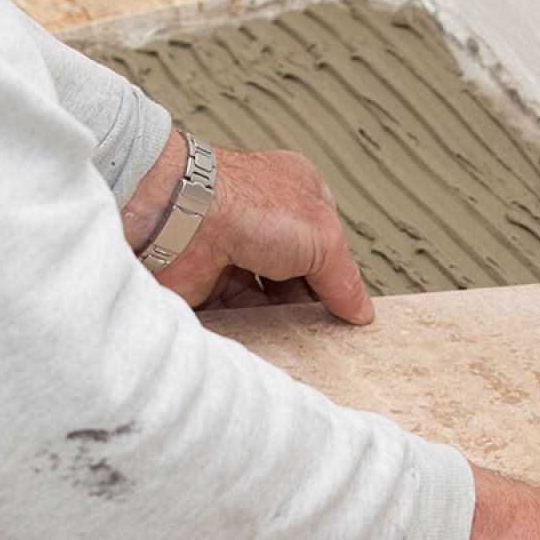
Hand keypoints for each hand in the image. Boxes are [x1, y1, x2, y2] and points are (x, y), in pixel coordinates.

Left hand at [124, 134, 373, 323]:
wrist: (178, 220)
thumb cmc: (246, 205)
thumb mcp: (322, 238)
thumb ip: (344, 277)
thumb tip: (360, 310)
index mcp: (295, 193)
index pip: (324, 242)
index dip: (336, 275)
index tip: (348, 309)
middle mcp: (261, 219)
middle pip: (296, 274)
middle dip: (309, 303)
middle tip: (325, 334)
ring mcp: (231, 250)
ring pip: (265, 299)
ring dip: (280, 321)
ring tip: (299, 345)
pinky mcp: (206, 281)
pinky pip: (235, 314)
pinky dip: (250, 330)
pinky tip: (266, 345)